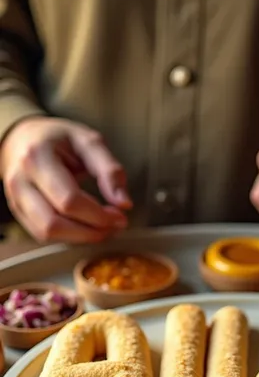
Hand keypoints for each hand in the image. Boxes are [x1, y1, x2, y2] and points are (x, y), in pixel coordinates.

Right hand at [0, 116, 131, 242]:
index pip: (69, 200)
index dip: (99, 216)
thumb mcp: (88, 142)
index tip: (120, 216)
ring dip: (80, 238)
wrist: (22, 138)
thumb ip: (110, 170)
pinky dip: (68, 236)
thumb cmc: (57, 138)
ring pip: (47, 234)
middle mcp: (20, 181)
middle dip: (90, 232)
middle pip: (55, 224)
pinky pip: (42, 235)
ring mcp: (15, 199)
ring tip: (101, 228)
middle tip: (113, 226)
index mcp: (37, 157)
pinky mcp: (19, 212)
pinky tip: (84, 226)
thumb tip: (124, 203)